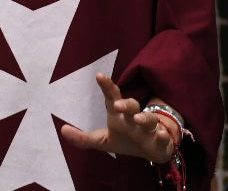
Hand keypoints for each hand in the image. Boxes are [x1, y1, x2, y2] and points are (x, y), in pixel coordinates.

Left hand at [58, 75, 177, 163]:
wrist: (151, 152)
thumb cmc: (125, 140)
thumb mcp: (102, 141)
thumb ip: (83, 138)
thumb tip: (63, 130)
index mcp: (120, 114)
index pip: (113, 96)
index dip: (107, 86)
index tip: (99, 76)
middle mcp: (134, 117)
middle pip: (131, 105)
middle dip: (125, 103)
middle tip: (116, 104)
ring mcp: (149, 129)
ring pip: (149, 119)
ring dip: (144, 117)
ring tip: (137, 118)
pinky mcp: (161, 141)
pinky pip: (164, 137)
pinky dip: (164, 136)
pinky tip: (162, 135)